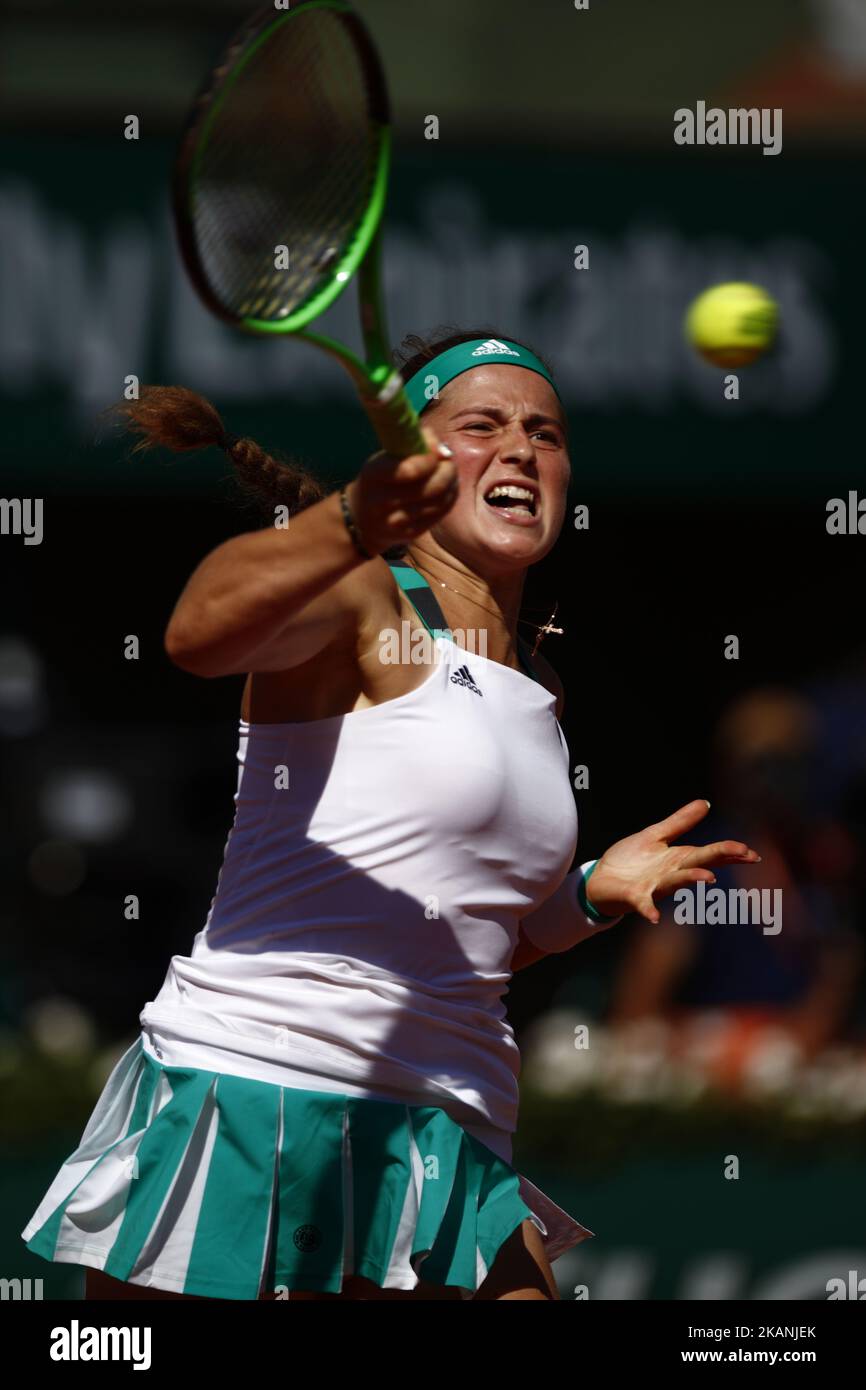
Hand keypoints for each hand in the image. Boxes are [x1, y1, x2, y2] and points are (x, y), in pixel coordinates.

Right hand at [345, 426, 458, 554]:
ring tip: (449, 473)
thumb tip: (443, 449)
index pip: (409, 470)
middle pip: (432, 487)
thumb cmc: (380, 479)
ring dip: (451, 483)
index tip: (438, 450)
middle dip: (447, 470)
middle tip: (449, 462)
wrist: (361, 518)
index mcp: (374, 475)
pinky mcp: (410, 533)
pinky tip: (448, 489)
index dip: (430, 458)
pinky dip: (450, 497)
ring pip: (440, 501)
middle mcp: (382, 501)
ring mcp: (396, 521)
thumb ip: (412, 445)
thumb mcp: (386, 458)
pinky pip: (440, 513)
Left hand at [586, 799, 761, 925]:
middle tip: (744, 854)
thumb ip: (680, 822)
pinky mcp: (634, 896)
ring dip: (691, 879)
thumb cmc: (630, 860)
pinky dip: (649, 910)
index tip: (752, 853)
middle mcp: (671, 874)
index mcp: (678, 858)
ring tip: (708, 877)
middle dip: (720, 858)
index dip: (730, 851)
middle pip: (699, 863)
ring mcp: (654, 886)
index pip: (710, 853)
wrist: (600, 879)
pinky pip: (644, 904)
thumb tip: (705, 802)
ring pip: (676, 882)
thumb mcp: (656, 835)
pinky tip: (655, 917)